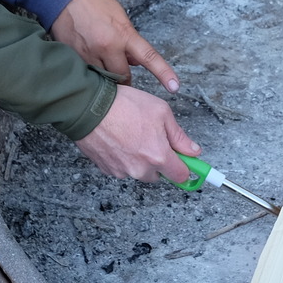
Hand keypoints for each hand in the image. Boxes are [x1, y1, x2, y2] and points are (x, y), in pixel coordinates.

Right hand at [53, 0, 177, 90]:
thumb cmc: (95, 4)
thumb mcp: (120, 19)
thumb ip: (129, 41)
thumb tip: (136, 60)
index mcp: (124, 35)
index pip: (149, 57)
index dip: (163, 73)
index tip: (175, 87)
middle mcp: (108, 47)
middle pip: (123, 77)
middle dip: (124, 79)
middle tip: (122, 76)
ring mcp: (89, 54)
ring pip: (103, 79)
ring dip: (105, 75)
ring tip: (100, 60)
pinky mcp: (74, 58)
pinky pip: (87, 73)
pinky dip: (90, 71)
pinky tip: (86, 57)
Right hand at [74, 85, 200, 182]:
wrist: (88, 107)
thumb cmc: (124, 105)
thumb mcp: (161, 112)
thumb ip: (179, 136)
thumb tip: (193, 150)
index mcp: (158, 156)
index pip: (180, 176)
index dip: (185, 167)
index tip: (185, 161)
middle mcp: (140, 169)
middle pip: (158, 175)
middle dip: (159, 161)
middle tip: (152, 139)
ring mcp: (122, 171)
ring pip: (139, 171)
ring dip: (139, 160)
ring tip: (131, 135)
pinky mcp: (106, 169)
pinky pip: (122, 168)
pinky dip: (123, 158)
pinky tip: (119, 139)